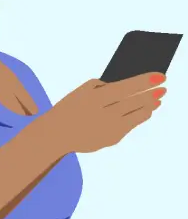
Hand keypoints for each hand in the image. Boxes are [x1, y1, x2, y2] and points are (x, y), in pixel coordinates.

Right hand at [50, 73, 166, 153]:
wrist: (55, 135)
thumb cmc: (70, 108)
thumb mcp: (82, 90)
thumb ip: (103, 85)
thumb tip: (128, 86)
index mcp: (95, 98)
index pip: (126, 87)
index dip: (146, 82)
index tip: (161, 77)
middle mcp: (102, 115)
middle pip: (134, 103)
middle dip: (151, 96)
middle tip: (163, 90)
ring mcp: (107, 130)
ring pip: (135, 117)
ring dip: (148, 108)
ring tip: (156, 102)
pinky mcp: (109, 141)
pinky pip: (128, 128)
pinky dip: (137, 119)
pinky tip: (144, 113)